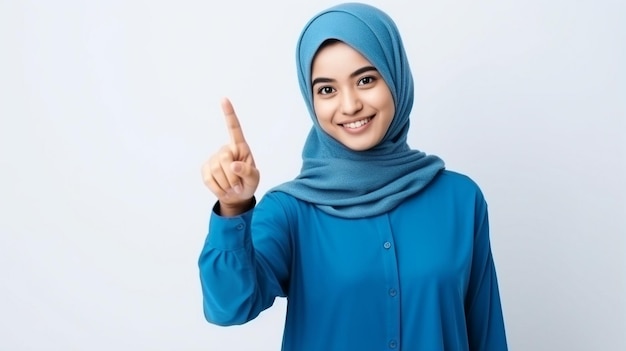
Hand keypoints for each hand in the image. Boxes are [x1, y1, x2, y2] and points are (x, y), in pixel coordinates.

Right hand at [202, 98, 259, 215]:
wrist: (237, 196)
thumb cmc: (248, 183)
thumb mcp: (254, 179)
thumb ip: (247, 171)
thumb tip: (233, 165)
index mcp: (240, 147)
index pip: (234, 129)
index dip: (229, 114)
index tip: (224, 99)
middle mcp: (226, 149)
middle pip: (224, 158)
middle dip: (232, 176)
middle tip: (239, 187)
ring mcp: (214, 158)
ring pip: (216, 170)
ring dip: (226, 185)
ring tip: (233, 189)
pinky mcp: (205, 169)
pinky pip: (208, 179)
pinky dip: (217, 188)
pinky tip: (223, 190)